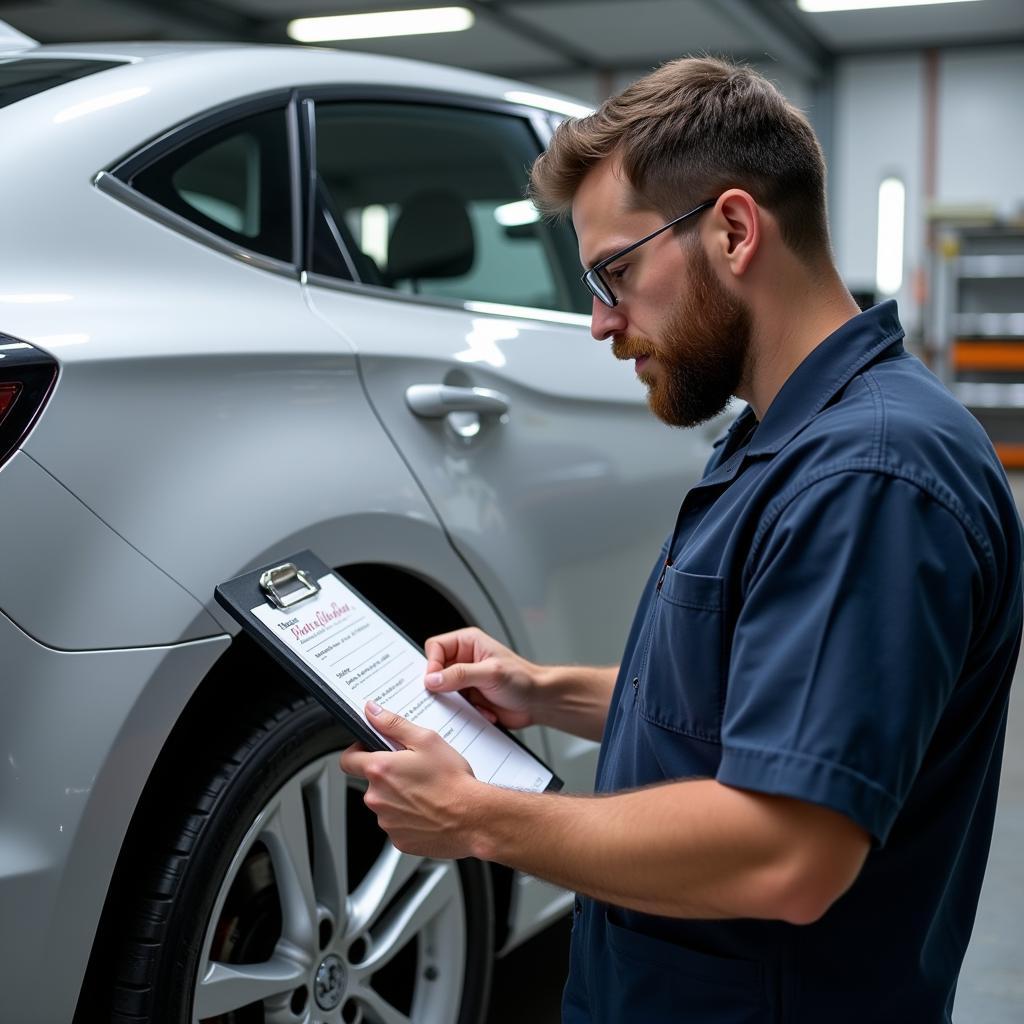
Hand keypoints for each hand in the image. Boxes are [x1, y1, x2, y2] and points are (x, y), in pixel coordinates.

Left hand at [339, 702, 483, 858]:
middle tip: (414, 770)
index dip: (358, 752)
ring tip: (426, 791)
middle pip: (371, 782)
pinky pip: (397, 824)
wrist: (473, 818)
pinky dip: (408, 817)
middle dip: (388, 775)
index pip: (348, 760)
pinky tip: (428, 809)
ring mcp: (387, 822)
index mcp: (380, 770)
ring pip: (385, 804)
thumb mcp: (426, 740)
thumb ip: (393, 724)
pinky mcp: (398, 839)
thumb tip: (372, 712)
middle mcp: (377, 798)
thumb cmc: (453, 781)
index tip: (371, 750)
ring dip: (398, 797)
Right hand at [423, 627, 538, 729]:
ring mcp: (465, 680)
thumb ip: (460, 674)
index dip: (432, 664)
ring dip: (455, 702)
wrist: (539, 702)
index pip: (435, 647)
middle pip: (434, 670)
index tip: (434, 681)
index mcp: (468, 643)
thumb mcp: (490, 673)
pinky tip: (484, 710)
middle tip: (449, 696)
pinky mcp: (469, 698)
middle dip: (441, 687)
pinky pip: (453, 707)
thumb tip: (432, 679)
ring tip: (472, 704)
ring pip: (442, 691)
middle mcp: (464, 660)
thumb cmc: (523, 679)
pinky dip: (465, 712)